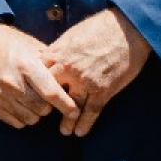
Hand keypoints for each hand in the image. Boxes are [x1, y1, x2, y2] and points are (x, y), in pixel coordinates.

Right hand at [0, 22, 77, 129]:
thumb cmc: (12, 43)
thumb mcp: (34, 47)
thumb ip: (51, 65)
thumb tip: (72, 82)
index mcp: (26, 66)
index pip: (51, 93)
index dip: (66, 105)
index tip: (75, 111)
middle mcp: (12, 82)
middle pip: (42, 109)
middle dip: (50, 106)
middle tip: (47, 96)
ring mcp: (0, 95)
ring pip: (30, 118)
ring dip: (37, 113)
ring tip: (34, 99)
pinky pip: (16, 122)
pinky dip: (24, 117)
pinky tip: (23, 104)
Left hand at [42, 8, 150, 136]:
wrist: (125, 28)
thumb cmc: (98, 27)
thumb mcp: (70, 35)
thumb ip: (58, 51)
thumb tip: (49, 61)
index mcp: (57, 54)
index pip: (39, 77)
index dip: (36, 88)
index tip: (35, 96)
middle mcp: (68, 70)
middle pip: (51, 94)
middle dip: (48, 106)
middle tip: (46, 116)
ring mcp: (85, 81)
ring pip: (71, 107)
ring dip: (67, 121)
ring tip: (64, 131)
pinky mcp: (103, 90)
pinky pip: (92, 111)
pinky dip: (86, 123)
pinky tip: (81, 132)